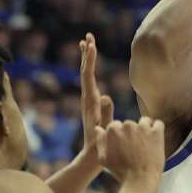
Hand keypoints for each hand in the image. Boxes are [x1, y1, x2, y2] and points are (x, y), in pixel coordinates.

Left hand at [80, 33, 113, 167]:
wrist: (91, 156)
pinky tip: (90, 66)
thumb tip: (106, 96)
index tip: (91, 44)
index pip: (88, 76)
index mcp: (91, 102)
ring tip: (87, 43)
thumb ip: (106, 113)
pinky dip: (89, 70)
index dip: (89, 59)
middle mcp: (87, 99)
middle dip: (87, 53)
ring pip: (85, 75)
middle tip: (88, 35)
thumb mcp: (105, 129)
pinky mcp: (91, 104)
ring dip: (87, 59)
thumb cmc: (101, 145)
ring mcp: (88, 101)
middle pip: (85, 71)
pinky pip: (89, 82)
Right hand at [102, 118, 165, 183]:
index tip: (126, 145)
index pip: (117, 125)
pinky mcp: (156, 132)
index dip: (121, 136)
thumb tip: (98, 128)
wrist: (139, 180)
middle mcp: (127, 125)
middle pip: (130, 124)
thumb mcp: (103, 158)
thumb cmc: (120, 171)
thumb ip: (100, 141)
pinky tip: (155, 141)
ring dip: (145, 129)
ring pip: (145, 121)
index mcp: (113, 129)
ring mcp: (142, 128)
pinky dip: (158, 130)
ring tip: (146, 144)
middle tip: (136, 148)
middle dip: (133, 133)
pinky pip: (158, 124)